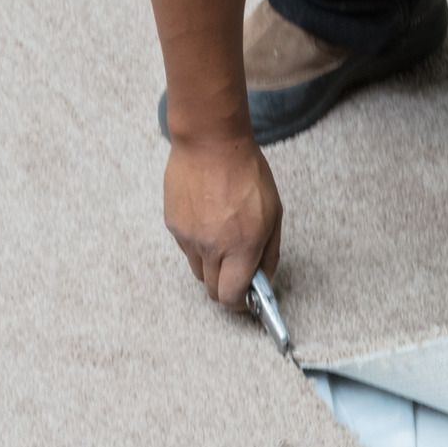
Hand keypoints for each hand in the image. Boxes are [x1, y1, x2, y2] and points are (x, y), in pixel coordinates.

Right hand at [164, 135, 282, 308]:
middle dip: (225, 287)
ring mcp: (188, 238)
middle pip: (212, 290)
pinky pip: (186, 248)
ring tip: (222, 237)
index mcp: (241, 247)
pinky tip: (207, 218)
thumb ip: (269, 252)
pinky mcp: (173, 225)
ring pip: (198, 270)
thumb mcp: (274, 213)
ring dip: (211, 265)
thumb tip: (264, 278)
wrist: (209, 143)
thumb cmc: (247, 173)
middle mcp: (212, 248)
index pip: (231, 297)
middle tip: (237, 271)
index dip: (239, 303)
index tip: (246, 298)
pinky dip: (197, 244)